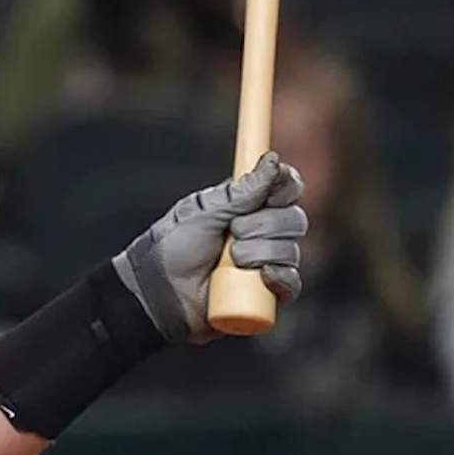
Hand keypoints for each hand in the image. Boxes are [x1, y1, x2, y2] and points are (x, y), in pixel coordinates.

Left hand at [113, 152, 307, 343]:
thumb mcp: (204, 212)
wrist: (159, 290)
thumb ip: (240, 193)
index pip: (286, 188)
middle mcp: (263, 232)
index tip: (275, 188)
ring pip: (290, 250)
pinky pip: (291, 282)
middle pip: (294, 219)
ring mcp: (267, 263)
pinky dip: (279, 278)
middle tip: (233, 231)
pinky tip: (260, 277)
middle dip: (264, 224)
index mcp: (248, 206)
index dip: (287, 185)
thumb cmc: (174, 247)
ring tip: (230, 260)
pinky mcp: (268, 293)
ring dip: (260, 252)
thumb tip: (271, 161)